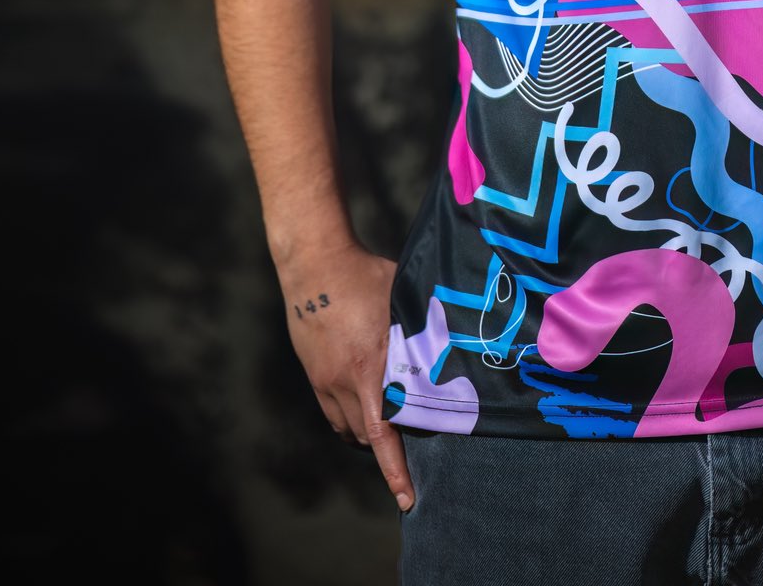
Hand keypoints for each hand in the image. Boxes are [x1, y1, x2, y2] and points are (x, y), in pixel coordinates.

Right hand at [280, 242, 412, 511]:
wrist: (314, 264)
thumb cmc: (365, 275)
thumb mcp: (401, 300)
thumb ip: (419, 328)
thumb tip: (448, 345)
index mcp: (371, 365)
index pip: (384, 434)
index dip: (395, 469)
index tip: (407, 499)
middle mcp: (345, 381)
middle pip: (367, 436)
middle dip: (388, 452)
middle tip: (412, 453)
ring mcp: (325, 379)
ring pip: (347, 429)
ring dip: (369, 436)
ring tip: (390, 431)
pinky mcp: (314, 374)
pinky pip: (333, 413)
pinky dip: (350, 420)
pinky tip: (366, 410)